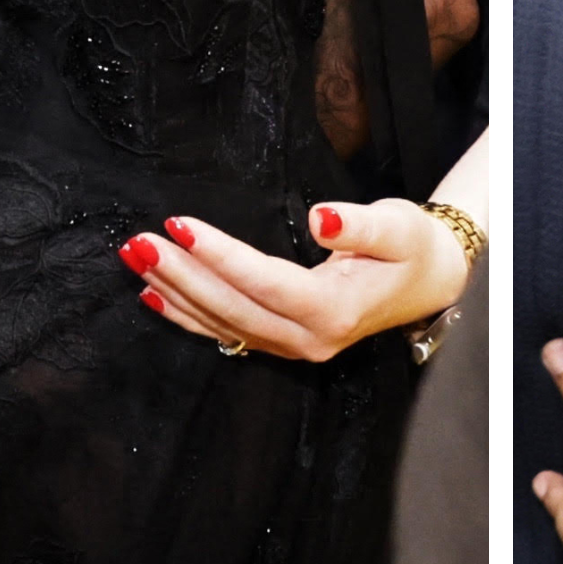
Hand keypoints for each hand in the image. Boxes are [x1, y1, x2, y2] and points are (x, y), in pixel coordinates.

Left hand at [119, 200, 470, 361]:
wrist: (428, 281)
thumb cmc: (412, 248)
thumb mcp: (398, 228)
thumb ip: (359, 226)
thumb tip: (321, 217)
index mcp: (334, 310)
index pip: (264, 282)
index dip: (219, 255)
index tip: (180, 224)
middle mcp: (308, 338)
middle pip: (232, 307)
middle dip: (181, 274)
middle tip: (138, 242)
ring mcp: (293, 346)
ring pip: (221, 323)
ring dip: (174, 292)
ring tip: (134, 259)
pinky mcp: (281, 341)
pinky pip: (225, 332)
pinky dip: (186, 316)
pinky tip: (153, 296)